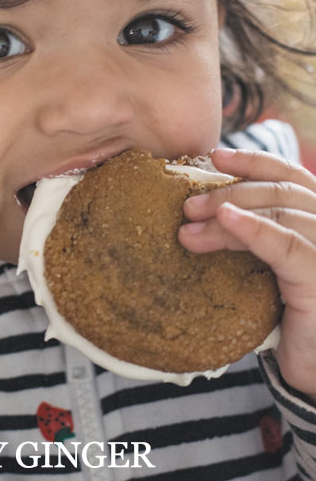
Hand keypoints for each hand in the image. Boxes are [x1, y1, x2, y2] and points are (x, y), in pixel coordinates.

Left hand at [178, 148, 315, 399]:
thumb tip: (206, 211)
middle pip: (280, 193)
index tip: (215, 157)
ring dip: (227, 213)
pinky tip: (226, 220)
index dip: (254, 162)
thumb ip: (258, 239)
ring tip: (189, 225)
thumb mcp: (272, 272)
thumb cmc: (293, 323)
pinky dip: (252, 228)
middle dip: (230, 191)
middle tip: (187, 205)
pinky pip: (284, 244)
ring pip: (277, 214)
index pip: (292, 178)